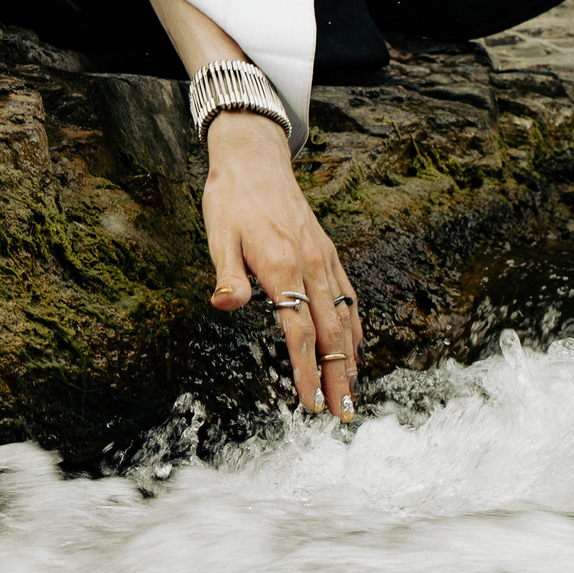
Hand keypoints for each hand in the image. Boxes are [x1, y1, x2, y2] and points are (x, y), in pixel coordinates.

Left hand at [203, 110, 360, 419]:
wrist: (255, 158)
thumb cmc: (231, 198)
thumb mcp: (217, 234)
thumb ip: (227, 273)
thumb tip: (225, 304)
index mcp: (282, 265)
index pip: (299, 331)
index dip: (306, 370)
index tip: (310, 404)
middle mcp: (310, 265)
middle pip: (330, 332)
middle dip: (336, 376)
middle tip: (342, 414)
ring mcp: (324, 259)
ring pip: (346, 318)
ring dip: (349, 358)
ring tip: (352, 393)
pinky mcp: (328, 254)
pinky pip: (349, 297)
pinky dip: (356, 328)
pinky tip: (355, 349)